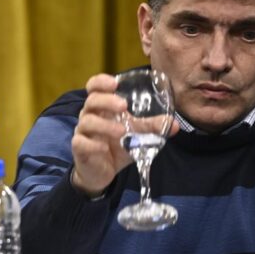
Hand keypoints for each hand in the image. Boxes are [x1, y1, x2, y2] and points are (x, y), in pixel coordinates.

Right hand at [70, 73, 179, 196]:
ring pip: (87, 122)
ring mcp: (83, 132)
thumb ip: (153, 127)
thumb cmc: (117, 146)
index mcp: (102, 108)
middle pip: (91, 101)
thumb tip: (174, 125)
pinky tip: (104, 148)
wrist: (102, 171)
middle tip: (123, 106)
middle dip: (107, 101)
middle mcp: (90, 116)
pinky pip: (81, 142)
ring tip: (121, 132)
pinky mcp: (79, 148)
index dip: (101, 82)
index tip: (115, 83)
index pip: (94, 87)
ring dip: (104, 125)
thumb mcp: (138, 134)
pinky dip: (93, 144)